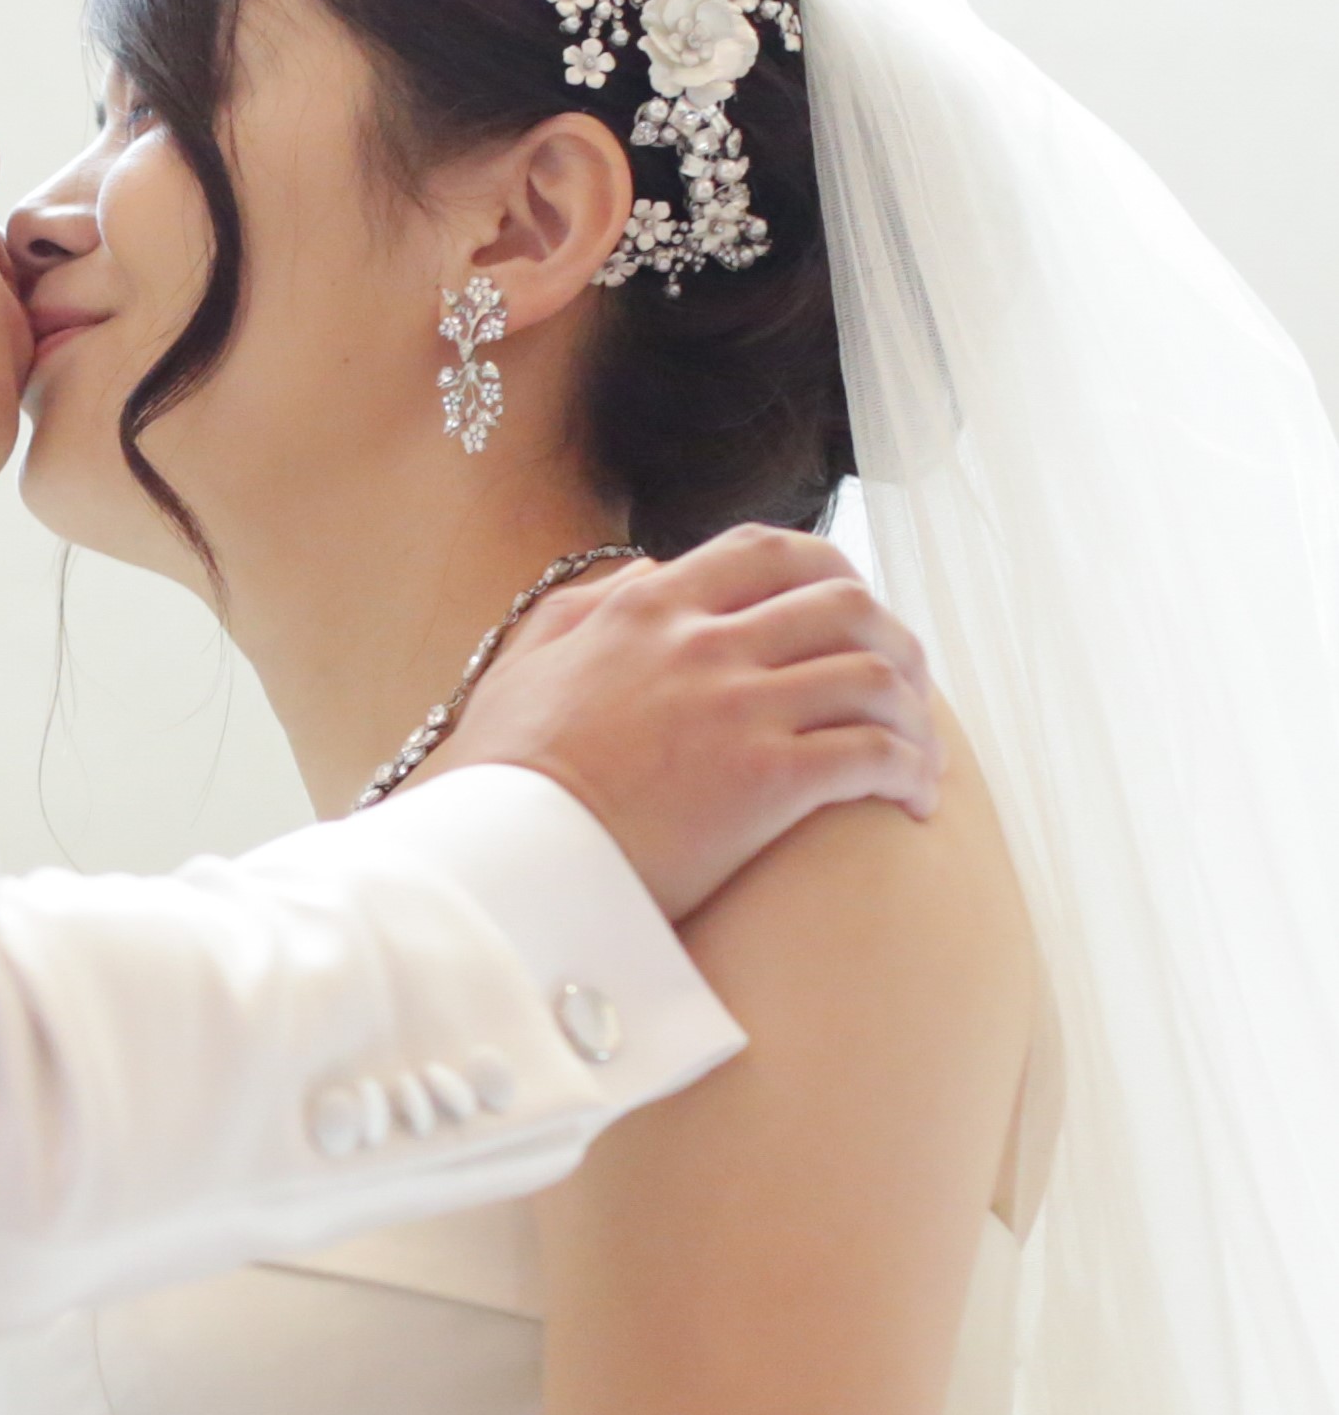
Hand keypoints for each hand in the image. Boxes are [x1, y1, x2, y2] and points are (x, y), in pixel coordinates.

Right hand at [443, 525, 937, 919]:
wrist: (495, 862)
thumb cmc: (496, 783)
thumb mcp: (520, 672)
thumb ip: (579, 611)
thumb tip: (643, 571)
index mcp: (645, 612)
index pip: (766, 551)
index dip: (831, 569)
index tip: (851, 608)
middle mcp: (699, 644)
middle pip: (846, 604)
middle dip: (894, 642)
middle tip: (904, 689)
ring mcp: (735, 708)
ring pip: (876, 675)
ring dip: (915, 714)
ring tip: (918, 758)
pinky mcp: (763, 779)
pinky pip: (873, 754)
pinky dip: (910, 773)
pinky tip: (910, 803)